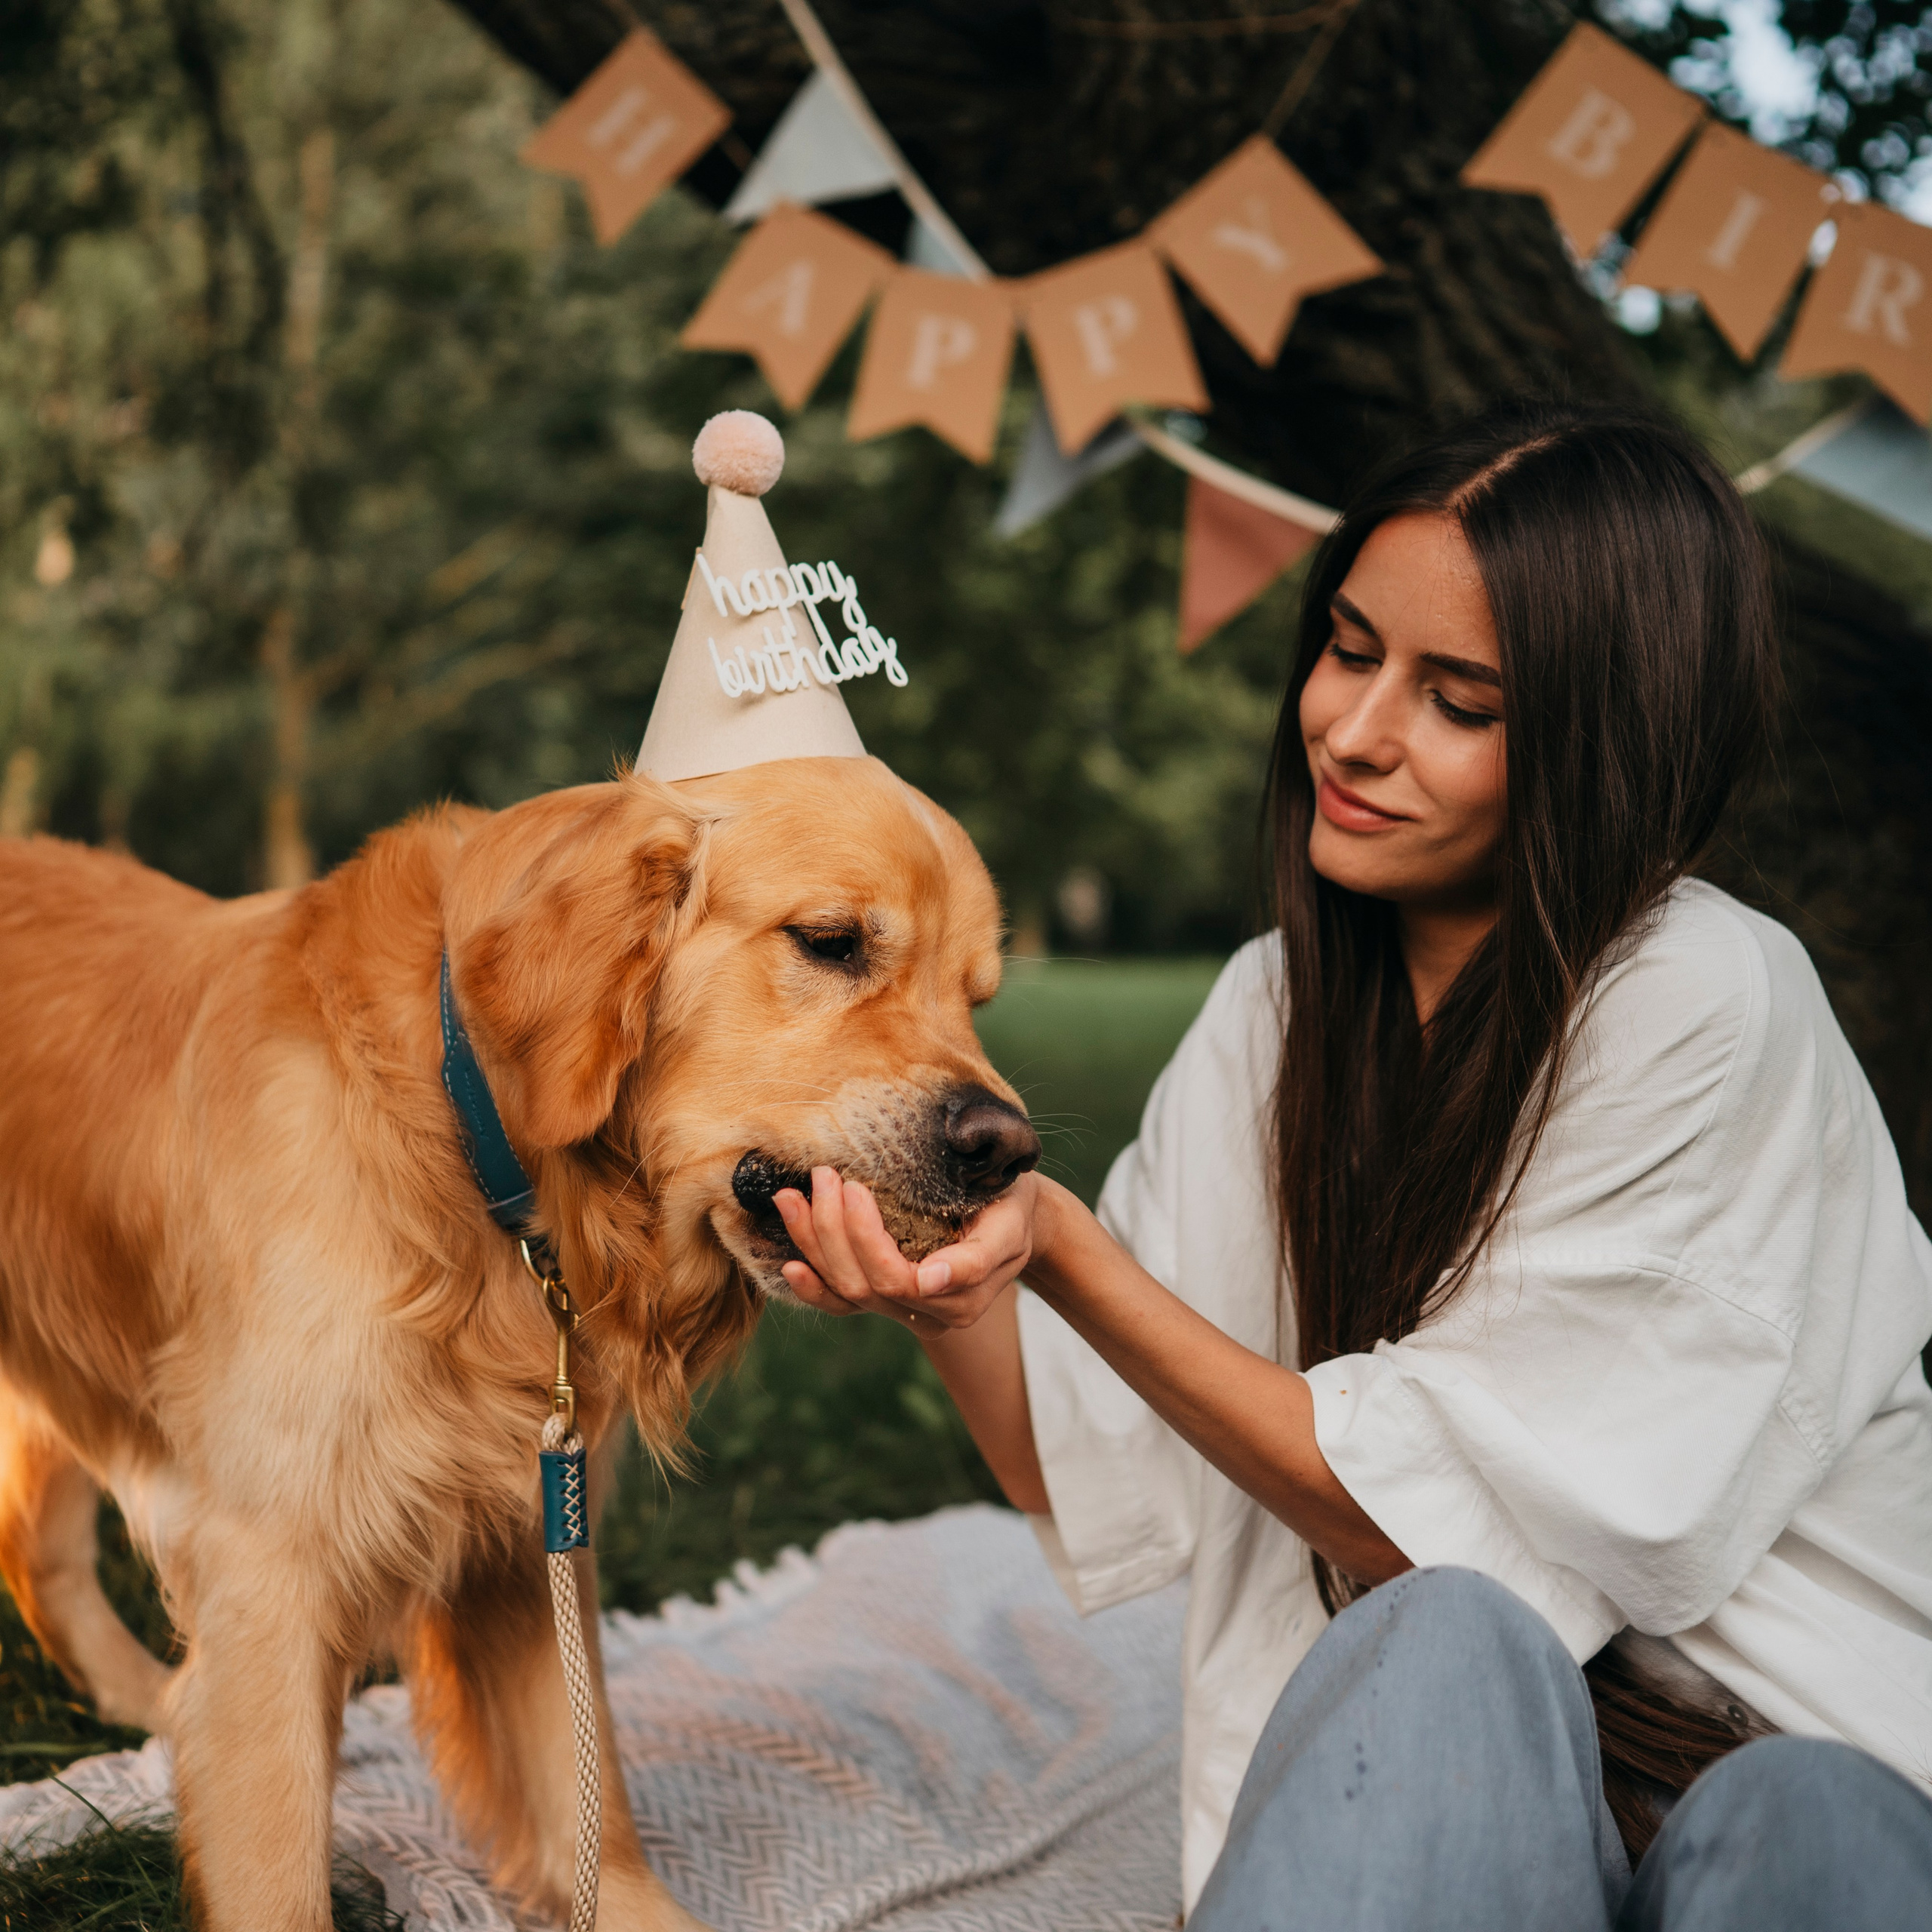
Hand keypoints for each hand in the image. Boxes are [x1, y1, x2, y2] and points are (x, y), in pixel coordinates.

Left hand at [774, 1167, 1043, 1335]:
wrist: (1013, 1216)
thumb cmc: (1010, 1209)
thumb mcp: (1008, 1225)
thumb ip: (976, 1258)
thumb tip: (930, 1281)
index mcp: (960, 1300)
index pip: (895, 1278)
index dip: (865, 1237)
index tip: (854, 1186)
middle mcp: (928, 1316)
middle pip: (862, 1284)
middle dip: (832, 1230)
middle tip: (824, 1175)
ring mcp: (902, 1311)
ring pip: (845, 1292)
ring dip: (812, 1245)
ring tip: (792, 1198)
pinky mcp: (883, 1299)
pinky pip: (841, 1304)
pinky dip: (812, 1287)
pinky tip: (789, 1264)